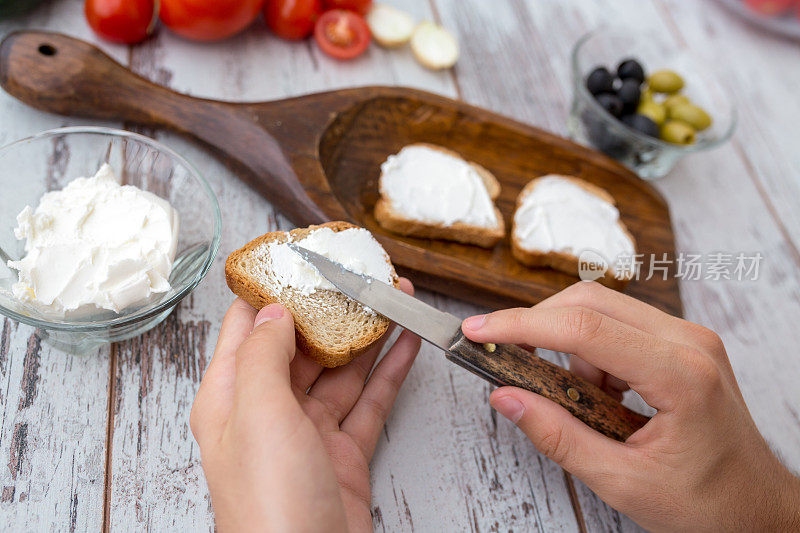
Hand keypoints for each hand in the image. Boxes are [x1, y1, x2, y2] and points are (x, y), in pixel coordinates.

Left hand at [191, 279, 420, 531]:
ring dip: (367, 335)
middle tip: (361, 275)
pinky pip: (368, 401)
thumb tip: (273, 310)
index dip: (270, 290)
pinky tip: (406, 344)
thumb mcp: (258, 413)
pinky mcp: (343, 453)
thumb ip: (264, 355)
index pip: (246, 329)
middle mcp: (267, 412)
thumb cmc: (269, 503)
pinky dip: (389, 372)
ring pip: (340, 370)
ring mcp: (307, 433)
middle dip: (332, 308)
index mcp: (230, 398)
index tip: (296, 257)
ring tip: (394, 298)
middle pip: (300, 345)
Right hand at [462, 281, 799, 531]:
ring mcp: (688, 338)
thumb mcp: (623, 482)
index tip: (480, 330)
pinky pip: (619, 327)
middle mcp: (688, 342)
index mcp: (680, 376)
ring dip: (568, 348)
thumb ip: (558, 437)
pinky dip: (591, 354)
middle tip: (502, 355)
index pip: (584, 328)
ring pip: (601, 310)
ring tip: (575, 403)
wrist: (757, 507)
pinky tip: (599, 396)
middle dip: (537, 326)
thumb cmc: (708, 502)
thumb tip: (506, 397)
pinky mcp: (682, 343)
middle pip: (589, 302)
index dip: (522, 325)